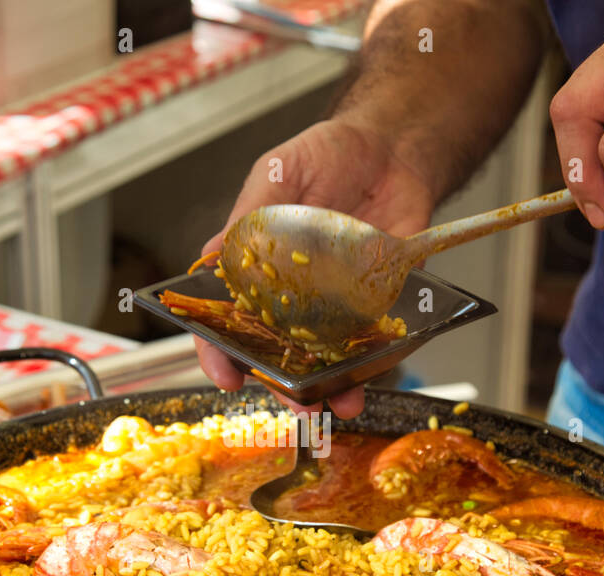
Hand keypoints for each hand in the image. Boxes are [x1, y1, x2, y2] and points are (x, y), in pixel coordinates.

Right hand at [195, 117, 435, 418]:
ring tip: (339, 399)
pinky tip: (374, 373)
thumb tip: (212, 254)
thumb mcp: (278, 171)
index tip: (225, 374)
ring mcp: (332, 304)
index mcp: (254, 267)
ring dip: (330, 385)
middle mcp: (289, 295)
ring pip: (323, 359)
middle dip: (281, 384)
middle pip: (275, 353)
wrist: (392, 148)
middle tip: (292, 398)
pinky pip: (370, 341)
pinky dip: (372, 362)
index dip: (219, 351)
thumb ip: (249, 213)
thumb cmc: (327, 154)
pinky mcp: (374, 303)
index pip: (225, 319)